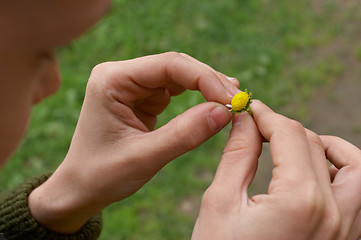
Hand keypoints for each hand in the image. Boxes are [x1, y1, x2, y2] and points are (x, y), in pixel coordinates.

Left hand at [28, 52, 238, 232]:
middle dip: (208, 81)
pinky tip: (214, 102)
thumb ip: (185, 134)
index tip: (231, 98)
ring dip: (205, 87)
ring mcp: (132, 86)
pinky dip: (197, 97)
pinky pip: (175, 91)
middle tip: (237, 100)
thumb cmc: (102, 174)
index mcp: (112, 80)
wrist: (81, 188)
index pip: (167, 65)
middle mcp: (122, 76)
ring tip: (231, 101)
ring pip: (178, 77)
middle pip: (175, 67)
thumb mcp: (144, 157)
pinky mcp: (142, 98)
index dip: (204, 78)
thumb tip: (224, 112)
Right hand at [192, 100, 360, 239]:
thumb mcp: (220, 202)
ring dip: (329, 148)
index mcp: (300, 201)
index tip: (249, 110)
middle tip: (258, 128)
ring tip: (298, 146)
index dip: (266, 115)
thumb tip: (244, 121)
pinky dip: (344, 175)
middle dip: (284, 128)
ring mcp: (346, 232)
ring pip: (357, 169)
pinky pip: (360, 198)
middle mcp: (335, 214)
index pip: (290, 134)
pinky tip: (316, 176)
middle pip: (316, 144)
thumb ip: (238, 155)